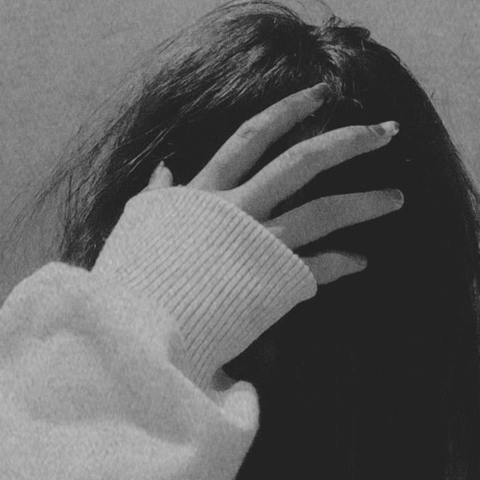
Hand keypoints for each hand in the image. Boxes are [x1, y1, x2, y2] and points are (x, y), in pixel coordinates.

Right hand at [147, 83, 402, 283]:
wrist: (142, 321)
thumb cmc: (139, 271)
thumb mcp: (144, 221)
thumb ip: (158, 193)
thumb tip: (164, 168)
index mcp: (209, 191)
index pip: (252, 136)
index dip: (288, 110)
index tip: (321, 94)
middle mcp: (241, 208)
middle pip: (301, 163)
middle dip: (346, 141)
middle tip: (385, 131)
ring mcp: (260, 243)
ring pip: (322, 211)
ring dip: (364, 203)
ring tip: (397, 198)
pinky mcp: (273, 280)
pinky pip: (316, 267)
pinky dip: (340, 263)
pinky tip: (361, 261)